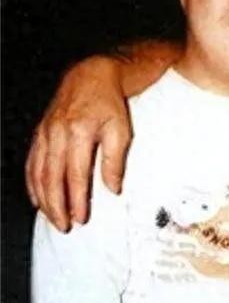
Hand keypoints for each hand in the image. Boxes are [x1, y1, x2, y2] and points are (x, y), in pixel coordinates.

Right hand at [26, 56, 130, 230]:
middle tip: (64, 225)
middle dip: (57, 206)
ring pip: (39, 173)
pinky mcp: (40, 133)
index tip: (81, 218)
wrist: (91, 76)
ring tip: (53, 218)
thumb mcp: (121, 130)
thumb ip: (115, 161)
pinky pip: (32, 163)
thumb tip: (112, 189)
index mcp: (79, 133)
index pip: (75, 175)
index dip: (77, 199)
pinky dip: (33, 183)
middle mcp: (57, 134)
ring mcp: (45, 133)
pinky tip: (38, 198)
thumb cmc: (110, 104)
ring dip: (44, 199)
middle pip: (52, 178)